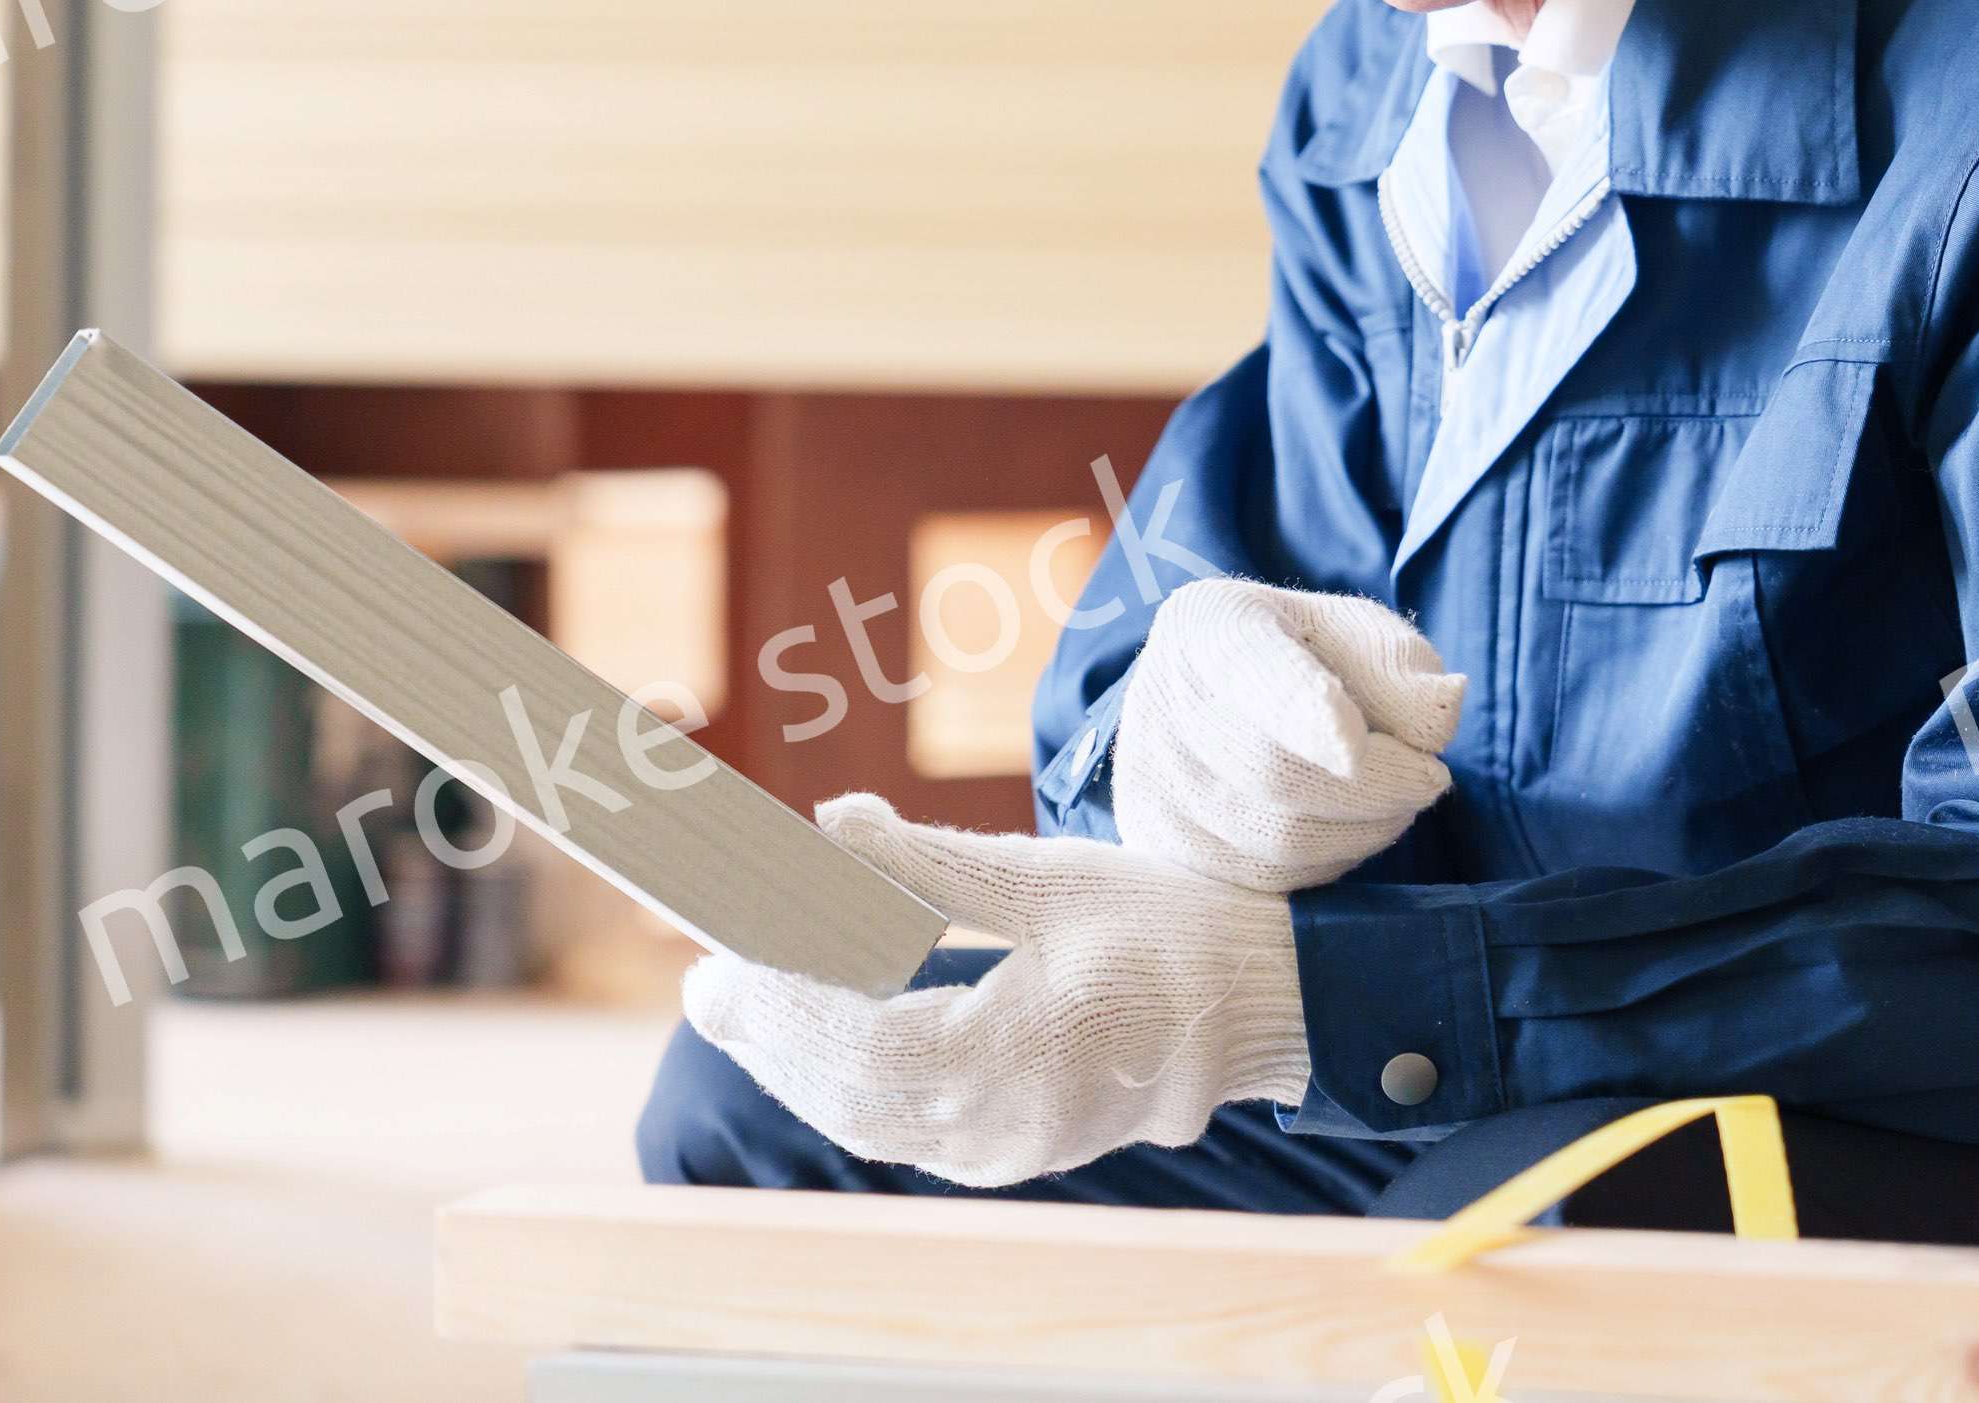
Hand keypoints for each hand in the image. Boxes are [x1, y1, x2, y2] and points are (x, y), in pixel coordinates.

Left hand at [683, 793, 1307, 1188]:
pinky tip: (824, 1043)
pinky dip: (852, 1086)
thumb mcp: (1050, 878)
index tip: (724, 948)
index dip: (782, 997)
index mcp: (1012, 1056)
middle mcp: (1001, 1125)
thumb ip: (928, 862)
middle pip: (846, 1092)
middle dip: (772, 1033)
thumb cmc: (1173, 926)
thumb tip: (824, 825)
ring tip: (746, 1005)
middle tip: (708, 981)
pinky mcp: (1015, 1153)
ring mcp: (1008, 1151)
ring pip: (868, 1119)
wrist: (1270, 1001)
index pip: (856, 1039)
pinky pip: (907, 1130)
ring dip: (801, 1063)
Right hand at [1111, 577, 1465, 890]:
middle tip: (1431, 777)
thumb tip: (1442, 716)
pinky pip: (1258, 883)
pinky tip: (1350, 830)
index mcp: (1210, 627)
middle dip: (1377, 788)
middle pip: (1274, 773)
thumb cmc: (1305, 655)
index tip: (1356, 749)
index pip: (1253, 675)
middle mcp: (1160, 700)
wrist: (1221, 696)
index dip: (1303, 713)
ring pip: (1272, 842)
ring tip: (1396, 799)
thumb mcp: (1358, 634)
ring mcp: (1148, 781)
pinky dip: (1326, 865)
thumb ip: (1400, 668)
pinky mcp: (1158, 844)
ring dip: (1361, 831)